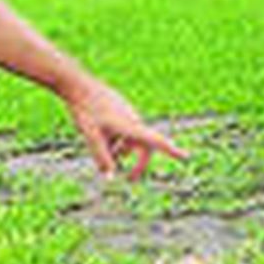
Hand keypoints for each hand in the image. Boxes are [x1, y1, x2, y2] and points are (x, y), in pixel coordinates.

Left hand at [63, 80, 187, 180]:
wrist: (77, 83)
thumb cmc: (84, 110)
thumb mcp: (91, 137)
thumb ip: (101, 158)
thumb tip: (110, 178)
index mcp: (130, 126)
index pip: (156, 141)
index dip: (172, 150)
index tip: (186, 157)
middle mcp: (133, 120)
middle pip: (144, 147)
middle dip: (138, 164)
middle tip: (129, 179)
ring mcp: (127, 113)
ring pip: (130, 138)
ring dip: (122, 151)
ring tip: (102, 158)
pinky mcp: (119, 109)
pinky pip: (123, 129)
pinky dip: (116, 140)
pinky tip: (99, 139)